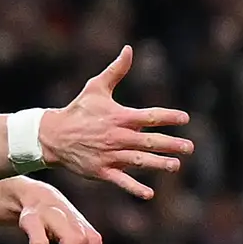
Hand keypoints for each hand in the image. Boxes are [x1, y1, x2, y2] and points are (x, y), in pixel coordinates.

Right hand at [38, 47, 195, 199]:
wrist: (53, 136)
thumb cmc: (78, 110)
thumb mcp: (96, 87)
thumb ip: (116, 70)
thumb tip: (129, 49)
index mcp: (119, 117)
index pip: (149, 116)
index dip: (168, 117)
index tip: (185, 118)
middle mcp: (117, 137)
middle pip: (149, 141)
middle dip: (171, 144)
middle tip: (190, 147)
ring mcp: (110, 155)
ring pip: (139, 161)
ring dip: (158, 164)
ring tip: (176, 166)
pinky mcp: (102, 171)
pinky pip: (121, 181)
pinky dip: (134, 188)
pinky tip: (149, 194)